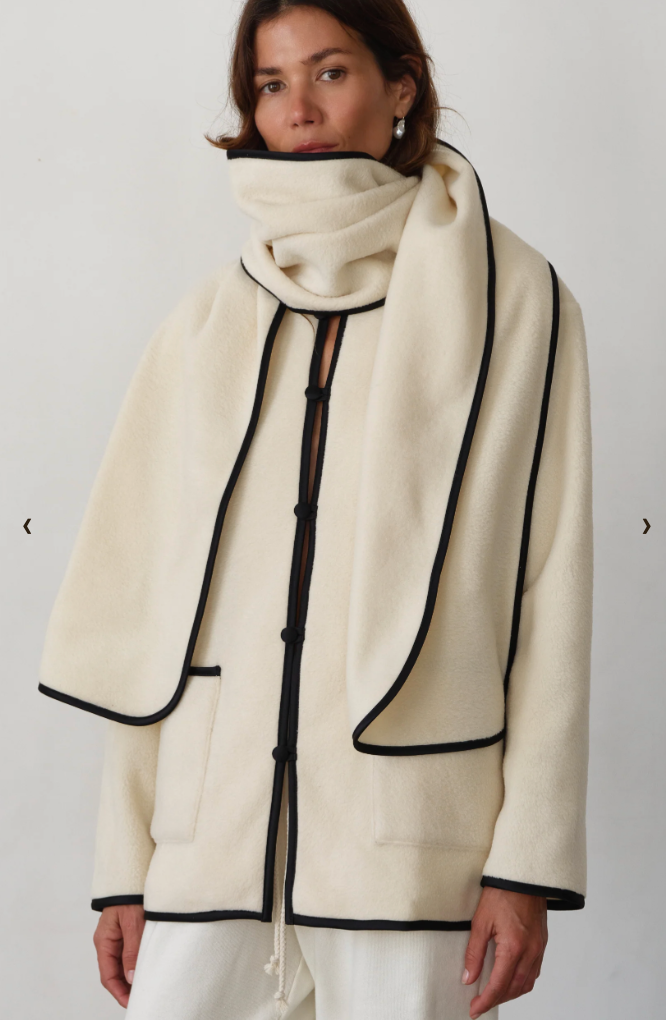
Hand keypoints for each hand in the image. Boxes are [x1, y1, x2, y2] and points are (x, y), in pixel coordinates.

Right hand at [93, 904, 144, 1007]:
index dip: (118, 992)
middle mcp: (108, 941)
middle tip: (141, 998)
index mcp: (104, 941)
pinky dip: (136, 963)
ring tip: (145, 986)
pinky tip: (146, 969)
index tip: (131, 1003)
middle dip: (126, 988)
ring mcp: (117, 937)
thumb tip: (131, 978)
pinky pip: (129, 953)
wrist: (134, 874)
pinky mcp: (127, 932)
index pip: (108, 975)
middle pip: (114, 972)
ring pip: (123, 964)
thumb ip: (131, 950)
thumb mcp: (133, 924)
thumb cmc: (131, 896)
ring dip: (132, 976)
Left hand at [462, 886, 547, 1016]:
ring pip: (527, 983)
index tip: (474, 1010)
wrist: (523, 876)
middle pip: (514, 989)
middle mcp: (530, 952)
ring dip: (510, 993)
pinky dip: (522, 981)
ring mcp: (539, 948)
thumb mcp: (481, 921)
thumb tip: (468, 978)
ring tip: (493, 994)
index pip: (499, 985)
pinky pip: (534, 971)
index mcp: (514, 947)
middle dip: (497, 999)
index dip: (485, 1001)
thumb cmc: (501, 894)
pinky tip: (510, 979)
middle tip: (479, 1004)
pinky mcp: (542, 943)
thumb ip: (474, 953)